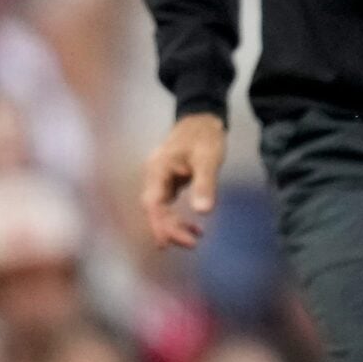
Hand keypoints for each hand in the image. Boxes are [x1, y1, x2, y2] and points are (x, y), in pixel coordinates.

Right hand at [141, 113, 225, 249]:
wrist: (202, 117)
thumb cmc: (204, 135)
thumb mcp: (209, 158)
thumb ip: (206, 184)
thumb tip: (204, 212)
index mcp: (158, 170)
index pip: (154, 204)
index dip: (163, 225)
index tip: (179, 241)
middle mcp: (154, 175)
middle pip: (155, 210)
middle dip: (170, 229)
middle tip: (192, 244)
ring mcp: (160, 178)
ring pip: (161, 208)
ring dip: (174, 225)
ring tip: (196, 237)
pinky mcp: (169, 180)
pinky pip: (168, 204)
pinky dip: (178, 216)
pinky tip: (195, 226)